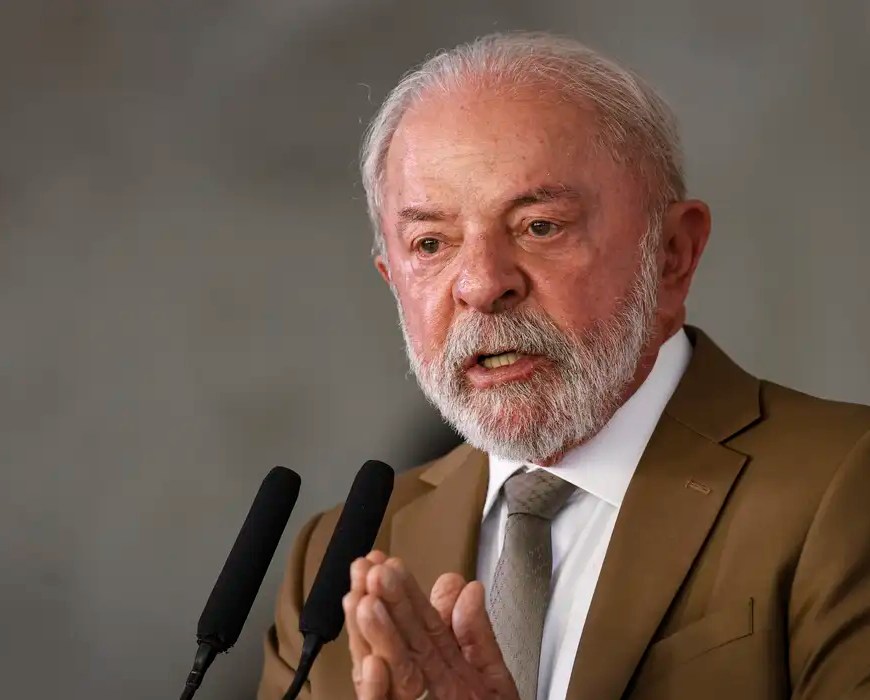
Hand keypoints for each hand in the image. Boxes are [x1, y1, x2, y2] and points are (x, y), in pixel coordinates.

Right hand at [343, 551, 518, 699]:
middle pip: (397, 641)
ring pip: (385, 672)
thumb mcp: (494, 681)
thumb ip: (477, 634)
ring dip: (373, 638)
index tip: (386, 561)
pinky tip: (374, 665)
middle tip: (368, 570)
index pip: (420, 624)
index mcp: (442, 669)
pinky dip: (378, 692)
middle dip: (381, 603)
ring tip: (364, 603)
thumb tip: (462, 586)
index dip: (403, 592)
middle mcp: (420, 687)